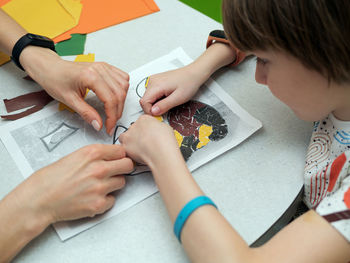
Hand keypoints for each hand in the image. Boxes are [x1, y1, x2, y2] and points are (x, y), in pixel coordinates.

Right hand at [15, 144, 133, 222]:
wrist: (39, 199)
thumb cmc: (52, 178)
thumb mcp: (75, 156)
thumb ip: (96, 155)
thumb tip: (113, 157)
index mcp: (92, 153)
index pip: (121, 151)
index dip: (119, 156)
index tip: (118, 159)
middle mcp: (99, 168)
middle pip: (128, 165)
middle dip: (123, 168)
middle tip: (115, 171)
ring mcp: (100, 187)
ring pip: (122, 182)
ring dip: (113, 184)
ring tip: (98, 185)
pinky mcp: (98, 204)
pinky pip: (113, 200)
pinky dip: (106, 200)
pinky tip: (93, 197)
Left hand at [21, 47, 128, 135]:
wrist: (49, 67)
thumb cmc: (55, 79)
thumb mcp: (69, 100)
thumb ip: (86, 113)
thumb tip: (98, 124)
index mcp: (90, 76)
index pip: (110, 99)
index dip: (112, 116)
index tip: (109, 127)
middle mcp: (100, 69)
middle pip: (119, 93)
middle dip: (118, 111)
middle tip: (111, 122)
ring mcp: (103, 66)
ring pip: (124, 85)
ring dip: (122, 101)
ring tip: (114, 112)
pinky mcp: (105, 67)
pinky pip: (122, 77)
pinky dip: (123, 89)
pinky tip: (117, 97)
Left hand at [119, 115, 179, 165]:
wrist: (160, 152)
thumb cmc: (165, 141)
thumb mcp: (166, 128)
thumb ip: (159, 127)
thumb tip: (159, 130)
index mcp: (144, 119)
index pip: (142, 121)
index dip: (146, 128)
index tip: (148, 133)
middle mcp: (134, 125)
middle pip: (133, 129)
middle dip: (137, 135)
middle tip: (145, 142)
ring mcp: (128, 136)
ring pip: (125, 138)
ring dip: (130, 142)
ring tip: (139, 149)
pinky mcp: (125, 147)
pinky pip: (123, 149)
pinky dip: (128, 152)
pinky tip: (136, 155)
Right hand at [140, 65, 206, 115]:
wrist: (194, 73)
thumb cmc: (189, 83)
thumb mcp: (178, 98)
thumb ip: (164, 106)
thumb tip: (153, 112)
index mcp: (156, 85)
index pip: (144, 102)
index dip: (150, 111)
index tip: (159, 115)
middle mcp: (152, 81)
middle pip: (145, 100)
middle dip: (153, 107)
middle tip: (166, 108)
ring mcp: (154, 80)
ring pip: (148, 97)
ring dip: (156, 103)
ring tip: (168, 100)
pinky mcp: (156, 80)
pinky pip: (152, 93)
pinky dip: (157, 98)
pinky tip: (167, 95)